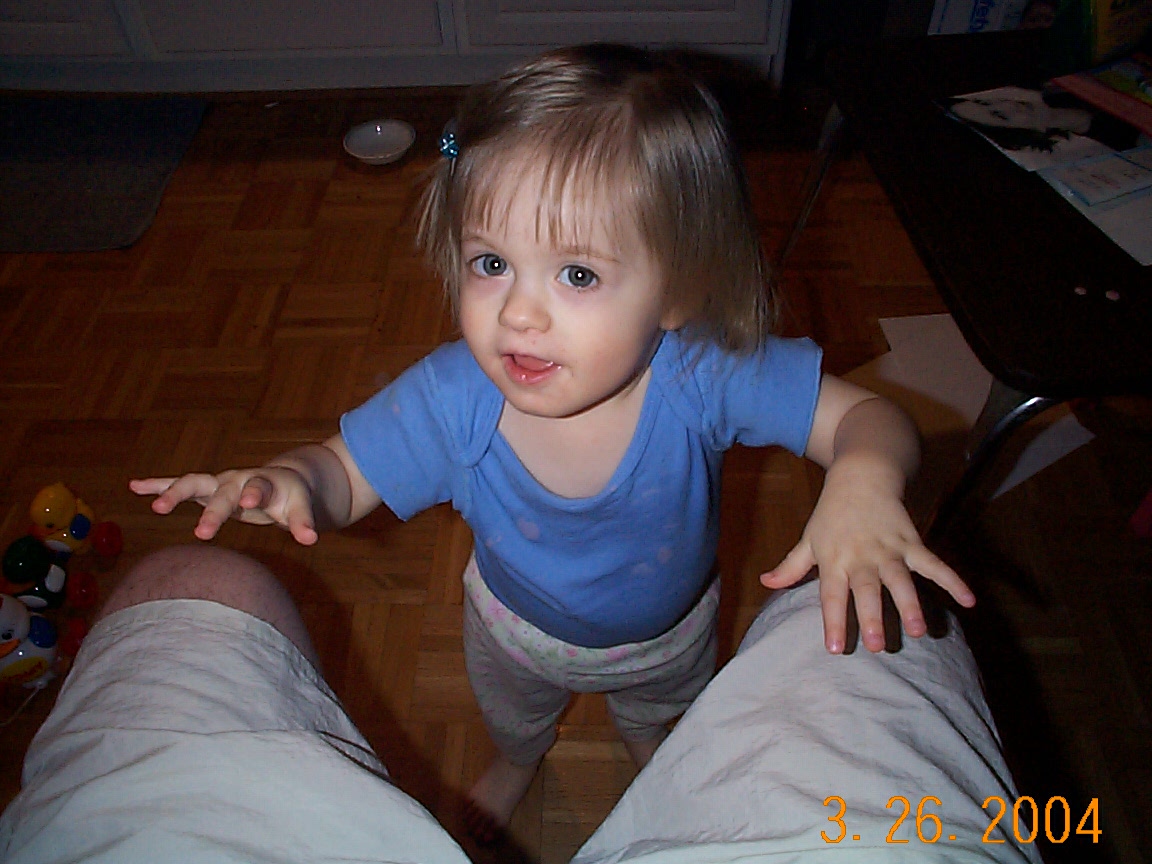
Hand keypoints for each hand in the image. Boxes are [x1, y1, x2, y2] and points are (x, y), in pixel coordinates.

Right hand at [129, 468, 319, 544]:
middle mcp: (238, 480)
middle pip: (223, 493)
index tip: (251, 502)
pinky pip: (178, 484)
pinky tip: (134, 486)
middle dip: (213, 511)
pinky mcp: (205, 488)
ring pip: (194, 483)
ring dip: (174, 492)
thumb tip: (312, 539)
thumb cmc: (291, 497)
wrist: (283, 481)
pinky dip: (157, 485)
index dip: (255, 494)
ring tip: (156, 507)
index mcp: (263, 484)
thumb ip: (303, 522)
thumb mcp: (300, 508)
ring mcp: (219, 483)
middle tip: (202, 533)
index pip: (259, 487)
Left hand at [760, 461, 973, 653]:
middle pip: (868, 590)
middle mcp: (862, 557)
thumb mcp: (809, 539)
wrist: (861, 475)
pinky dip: (953, 580)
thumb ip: (791, 566)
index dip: (834, 621)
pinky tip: (969, 600)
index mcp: (834, 560)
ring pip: (901, 579)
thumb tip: (765, 584)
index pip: (832, 596)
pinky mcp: (912, 540)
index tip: (835, 648)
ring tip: (919, 631)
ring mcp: (889, 549)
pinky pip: (934, 562)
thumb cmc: (832, 513)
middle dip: (873, 617)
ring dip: (910, 604)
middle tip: (878, 646)